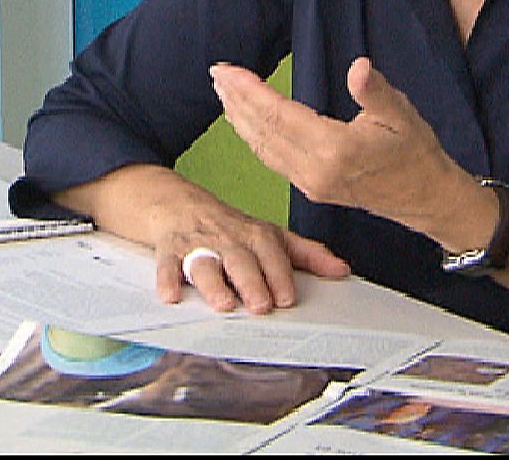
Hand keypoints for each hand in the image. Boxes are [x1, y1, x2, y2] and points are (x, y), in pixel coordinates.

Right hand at [56, 164, 348, 314]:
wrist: (176, 203)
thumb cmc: (229, 228)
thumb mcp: (269, 235)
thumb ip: (306, 254)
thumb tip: (342, 271)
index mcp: (254, 235)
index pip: (271, 253)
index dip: (280, 274)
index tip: (287, 297)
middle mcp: (227, 237)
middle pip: (239, 259)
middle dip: (251, 281)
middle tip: (261, 305)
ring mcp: (197, 243)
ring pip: (205, 262)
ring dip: (214, 283)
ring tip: (223, 304)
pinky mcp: (168, 249)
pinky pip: (166, 263)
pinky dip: (167, 279)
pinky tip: (171, 295)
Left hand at [210, 58, 477, 237]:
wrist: (427, 197)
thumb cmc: (416, 152)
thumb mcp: (401, 114)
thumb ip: (375, 91)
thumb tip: (359, 67)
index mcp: (334, 149)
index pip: (279, 115)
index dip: (250, 91)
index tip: (228, 70)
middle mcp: (315, 170)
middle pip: (263, 131)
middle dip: (236, 100)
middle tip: (216, 73)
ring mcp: (311, 183)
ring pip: (263, 148)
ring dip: (240, 118)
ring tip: (223, 92)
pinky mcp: (312, 188)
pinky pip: (272, 160)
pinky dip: (254, 138)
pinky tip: (245, 123)